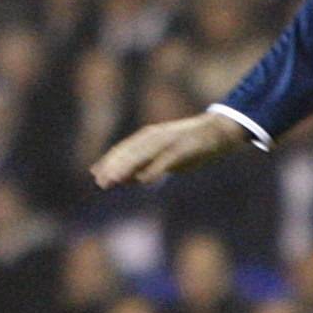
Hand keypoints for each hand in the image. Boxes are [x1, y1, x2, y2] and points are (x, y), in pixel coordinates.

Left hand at [90, 111, 247, 188]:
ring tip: (114, 180)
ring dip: (127, 168)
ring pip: (143, 155)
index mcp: (149, 136)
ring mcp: (169, 141)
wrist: (217, 130)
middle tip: (100, 182)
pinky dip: (153, 170)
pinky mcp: (182, 148)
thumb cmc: (189, 145)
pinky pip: (165, 160)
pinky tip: (143, 180)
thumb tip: (129, 178)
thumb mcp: (165, 155)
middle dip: (114, 166)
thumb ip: (147, 164)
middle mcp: (155, 136)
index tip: (95, 174)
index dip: (109, 161)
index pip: (124, 149)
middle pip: (129, 152)